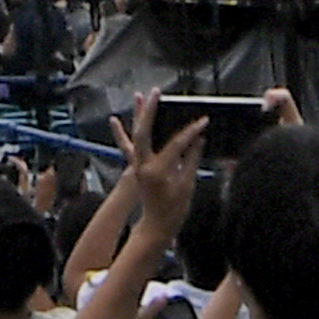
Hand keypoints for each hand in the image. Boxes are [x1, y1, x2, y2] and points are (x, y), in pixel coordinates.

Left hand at [121, 97, 207, 212]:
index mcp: (158, 171)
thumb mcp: (187, 184)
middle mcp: (143, 166)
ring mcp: (137, 166)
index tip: (204, 121)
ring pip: (134, 135)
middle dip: (150, 111)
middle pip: (144, 132)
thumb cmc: (174, 209)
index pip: (176, 144)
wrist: (157, 225)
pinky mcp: (135, 167)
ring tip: (139, 95)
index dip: (192, 132)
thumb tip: (199, 138)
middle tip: (157, 93)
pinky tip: (114, 119)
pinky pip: (127, 146)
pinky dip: (121, 133)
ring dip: (138, 115)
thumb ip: (191, 159)